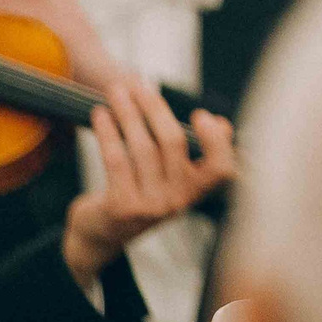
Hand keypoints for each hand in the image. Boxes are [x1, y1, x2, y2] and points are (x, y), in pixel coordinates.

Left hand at [62, 78, 235, 287]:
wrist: (100, 236)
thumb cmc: (140, 194)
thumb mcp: (171, 179)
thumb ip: (195, 153)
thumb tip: (221, 123)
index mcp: (195, 192)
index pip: (221, 168)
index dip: (215, 141)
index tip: (200, 115)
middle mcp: (178, 202)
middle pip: (173, 143)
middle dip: (154, 108)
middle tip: (138, 85)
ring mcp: (150, 207)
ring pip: (141, 147)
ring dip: (127, 113)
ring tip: (115, 93)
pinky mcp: (121, 208)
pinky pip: (116, 159)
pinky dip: (108, 132)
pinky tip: (100, 115)